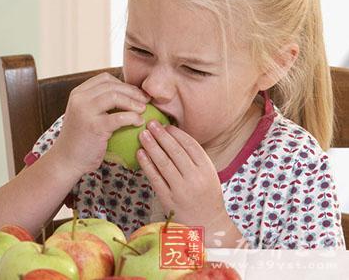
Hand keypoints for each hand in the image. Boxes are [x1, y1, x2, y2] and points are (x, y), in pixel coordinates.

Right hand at [49, 72, 149, 176]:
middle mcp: (79, 99)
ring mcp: (85, 111)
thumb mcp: (84, 115)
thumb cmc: (80, 139)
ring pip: (115, 96)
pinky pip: (119, 117)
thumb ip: (98, 103)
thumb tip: (127, 95)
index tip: (135, 93)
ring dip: (133, 101)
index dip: (123, 83)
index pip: (104, 78)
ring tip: (144, 109)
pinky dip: (133, 117)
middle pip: (111, 85)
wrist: (66, 160)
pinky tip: (139, 122)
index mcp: (78, 93)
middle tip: (146, 100)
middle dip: (132, 91)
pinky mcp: (94, 126)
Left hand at [136, 120, 230, 236]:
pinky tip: (140, 153)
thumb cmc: (205, 195)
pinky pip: (155, 178)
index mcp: (207, 169)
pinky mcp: (168, 199)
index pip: (191, 145)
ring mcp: (181, 190)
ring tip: (143, 134)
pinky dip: (146, 164)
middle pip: (176, 151)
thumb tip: (173, 136)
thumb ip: (194, 158)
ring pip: (164, 163)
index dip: (177, 134)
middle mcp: (195, 178)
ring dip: (151, 146)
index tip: (166, 126)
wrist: (208, 224)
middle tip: (150, 123)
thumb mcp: (208, 174)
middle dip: (161, 135)